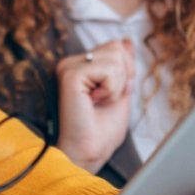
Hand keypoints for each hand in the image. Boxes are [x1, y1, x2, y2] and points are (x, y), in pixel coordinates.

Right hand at [55, 38, 134, 171]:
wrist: (89, 153)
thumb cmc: (101, 131)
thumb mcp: (120, 90)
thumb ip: (122, 66)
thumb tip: (127, 41)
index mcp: (80, 66)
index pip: (115, 47)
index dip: (125, 72)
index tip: (110, 96)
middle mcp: (71, 63)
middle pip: (117, 48)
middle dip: (122, 77)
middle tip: (104, 100)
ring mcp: (68, 67)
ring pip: (116, 57)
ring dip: (117, 85)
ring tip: (99, 102)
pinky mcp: (70, 75)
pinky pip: (109, 69)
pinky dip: (111, 89)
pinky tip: (94, 102)